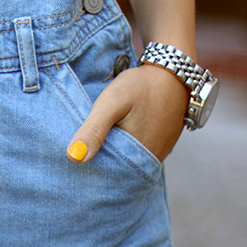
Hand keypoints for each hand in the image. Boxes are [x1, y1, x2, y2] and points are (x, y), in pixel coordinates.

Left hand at [66, 65, 187, 163]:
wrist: (173, 72)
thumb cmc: (141, 87)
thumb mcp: (112, 104)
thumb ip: (93, 130)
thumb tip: (74, 157)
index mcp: (136, 157)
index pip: (102, 173)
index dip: (86, 165)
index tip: (73, 154)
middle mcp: (149, 161)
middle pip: (115, 169)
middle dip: (98, 159)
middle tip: (84, 142)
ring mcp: (157, 154)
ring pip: (126, 161)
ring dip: (111, 153)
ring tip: (98, 139)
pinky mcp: (161, 146)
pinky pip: (137, 153)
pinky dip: (124, 147)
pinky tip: (114, 135)